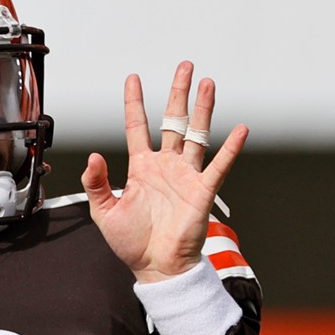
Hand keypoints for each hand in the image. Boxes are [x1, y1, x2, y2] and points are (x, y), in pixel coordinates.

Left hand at [80, 61, 247, 282]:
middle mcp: (166, 166)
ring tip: (208, 83)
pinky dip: (231, 148)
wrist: (155, 268)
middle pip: (173, 120)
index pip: (137, 127)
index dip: (134, 102)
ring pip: (196, 134)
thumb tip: (93, 155)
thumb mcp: (103, 211)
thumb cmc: (131, 243)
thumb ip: (96, 182)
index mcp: (141, 168)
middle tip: (185, 66)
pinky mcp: (202, 191)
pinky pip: (219, 166)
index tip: (133, 78)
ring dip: (203, 109)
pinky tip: (240, 129)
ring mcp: (185, 176)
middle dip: (178, 93)